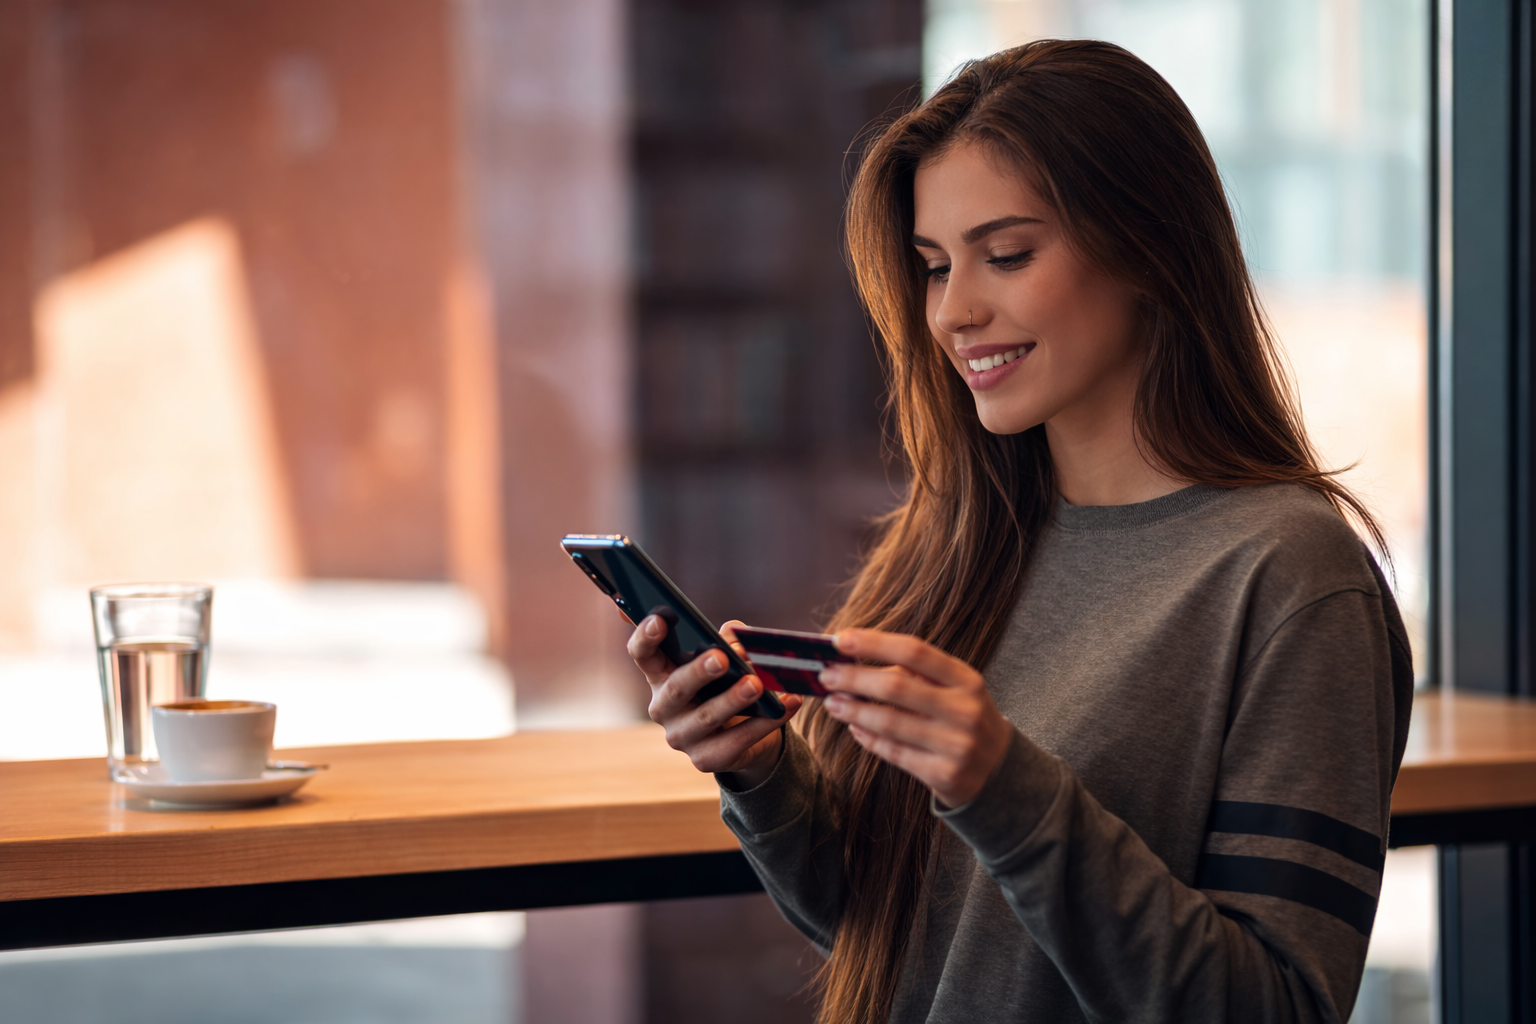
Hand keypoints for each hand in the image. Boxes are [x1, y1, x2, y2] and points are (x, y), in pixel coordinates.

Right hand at [629, 615, 801, 787]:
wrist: (745, 731)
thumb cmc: (726, 684)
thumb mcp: (726, 658)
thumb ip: (728, 641)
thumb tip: (736, 639)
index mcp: (661, 674)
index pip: (643, 654)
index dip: (646, 637)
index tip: (660, 620)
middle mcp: (663, 707)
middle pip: (675, 689)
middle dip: (698, 673)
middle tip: (721, 658)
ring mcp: (682, 737)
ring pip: (706, 718)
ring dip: (732, 700)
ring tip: (755, 683)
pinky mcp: (706, 759)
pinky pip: (736, 741)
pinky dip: (765, 723)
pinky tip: (787, 704)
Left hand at [819, 628, 1012, 807]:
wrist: (1001, 771)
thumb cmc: (965, 718)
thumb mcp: (956, 690)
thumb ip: (916, 674)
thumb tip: (855, 660)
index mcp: (967, 680)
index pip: (914, 650)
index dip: (873, 642)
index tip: (840, 640)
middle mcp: (964, 710)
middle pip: (896, 685)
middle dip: (853, 678)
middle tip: (825, 676)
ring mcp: (955, 745)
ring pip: (889, 722)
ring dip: (853, 710)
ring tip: (832, 703)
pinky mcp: (942, 775)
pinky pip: (893, 752)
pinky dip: (867, 738)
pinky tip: (854, 727)